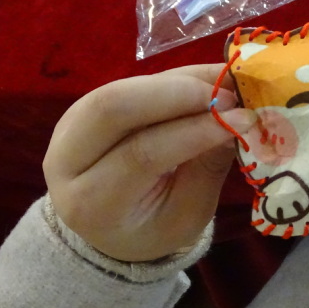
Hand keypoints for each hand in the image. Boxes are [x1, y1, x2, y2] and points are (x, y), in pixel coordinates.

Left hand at [43, 64, 255, 261]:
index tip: (243, 120)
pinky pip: (130, 82)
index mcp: (90, 203)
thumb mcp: (188, 215)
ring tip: (226, 87)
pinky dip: (174, 78)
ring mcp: (69, 126)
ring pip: (120, 87)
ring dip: (179, 81)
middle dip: (176, 92)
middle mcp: (65, 160)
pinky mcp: (83, 107)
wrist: (111, 229)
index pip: (141, 154)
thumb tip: (239, 120)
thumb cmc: (154, 228)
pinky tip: (209, 82)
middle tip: (229, 95)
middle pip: (112, 107)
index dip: (195, 130)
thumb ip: (207, 168)